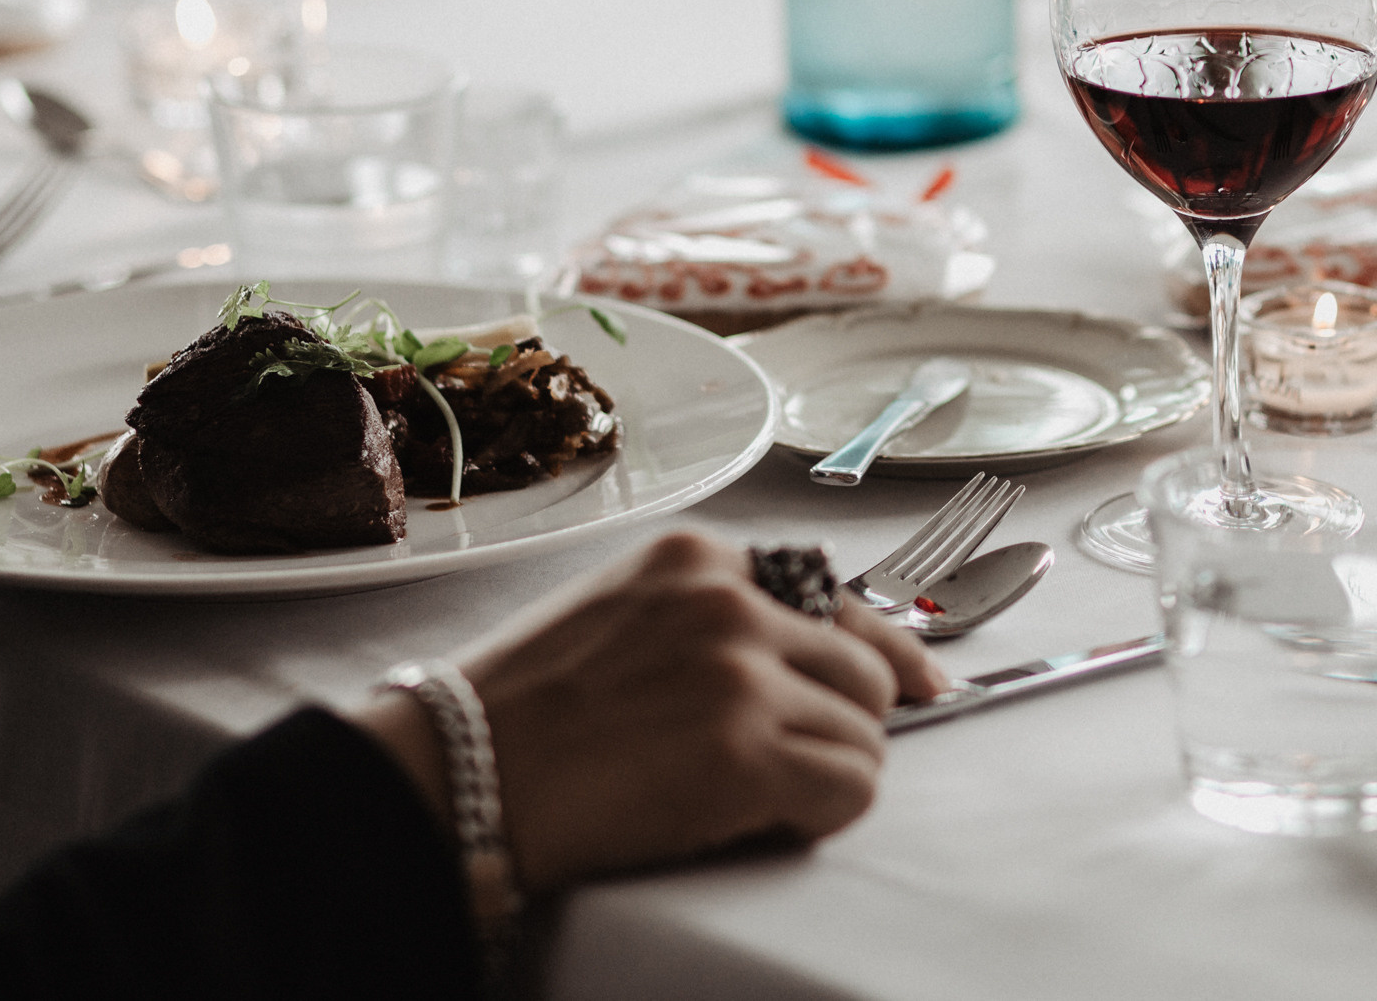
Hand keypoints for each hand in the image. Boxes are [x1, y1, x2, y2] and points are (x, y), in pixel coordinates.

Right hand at [355, 530, 944, 893]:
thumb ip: (711, 616)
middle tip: (791, 768)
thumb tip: (809, 655)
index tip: (919, 686)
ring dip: (827, 776)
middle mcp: (729, 601)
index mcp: (697, 558)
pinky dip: (821, 814)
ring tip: (755, 798)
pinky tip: (761, 819)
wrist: (457, 774)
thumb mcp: (622, 615)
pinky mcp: (743, 749)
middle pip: (864, 669)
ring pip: (865, 734)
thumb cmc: (524, 713)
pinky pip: (849, 787)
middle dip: (843, 725)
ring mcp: (739, 672)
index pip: (837, 595)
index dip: (886, 650)